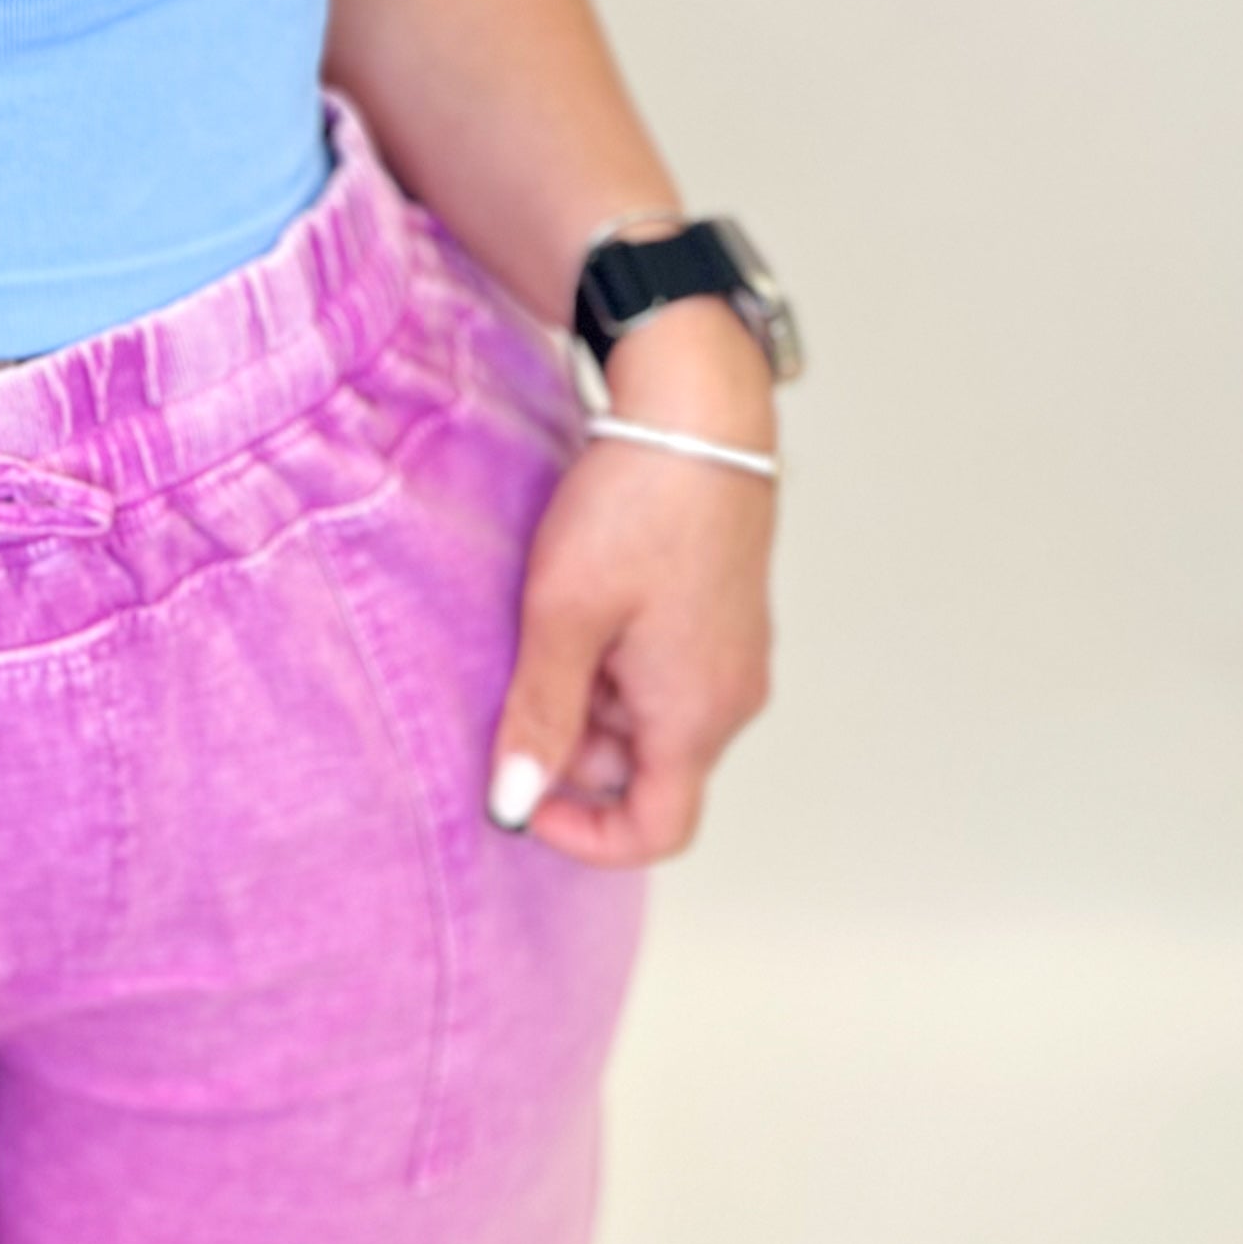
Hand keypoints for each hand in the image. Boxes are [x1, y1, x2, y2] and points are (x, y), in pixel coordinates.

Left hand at [485, 301, 776, 865]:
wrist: (698, 409)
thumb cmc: (636, 506)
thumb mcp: (564, 614)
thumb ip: (539, 717)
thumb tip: (513, 807)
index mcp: (697, 716)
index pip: (656, 830)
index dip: (582, 834)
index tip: (520, 789)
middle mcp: (727, 698)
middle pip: (642, 770)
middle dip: (572, 742)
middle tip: (520, 667)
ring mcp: (729, 654)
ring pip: (645, 716)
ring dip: (588, 690)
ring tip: (548, 615)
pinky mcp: (720, 615)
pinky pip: (659, 669)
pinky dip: (611, 654)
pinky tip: (577, 594)